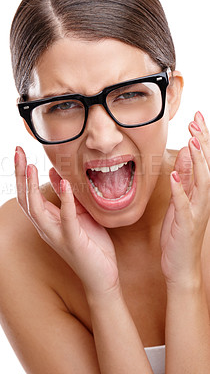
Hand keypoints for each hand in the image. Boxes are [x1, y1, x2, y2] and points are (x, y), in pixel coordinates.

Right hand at [14, 147, 119, 297]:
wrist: (103, 276)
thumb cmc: (91, 245)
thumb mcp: (78, 214)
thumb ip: (66, 196)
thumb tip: (56, 173)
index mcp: (47, 220)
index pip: (27, 194)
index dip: (21, 174)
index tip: (19, 152)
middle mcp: (46, 228)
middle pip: (25, 199)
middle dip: (19, 175)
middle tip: (17, 152)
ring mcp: (57, 235)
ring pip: (36, 210)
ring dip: (31, 187)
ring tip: (30, 166)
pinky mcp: (73, 241)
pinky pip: (66, 219)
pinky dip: (64, 201)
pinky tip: (64, 184)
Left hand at [160, 111, 209, 287]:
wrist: (181, 265)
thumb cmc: (180, 232)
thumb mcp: (182, 200)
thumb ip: (186, 177)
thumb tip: (187, 153)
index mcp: (200, 192)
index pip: (205, 161)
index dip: (203, 139)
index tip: (197, 117)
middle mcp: (203, 199)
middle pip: (208, 166)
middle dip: (203, 143)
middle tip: (196, 121)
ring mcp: (196, 212)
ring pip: (202, 183)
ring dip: (198, 162)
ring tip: (192, 142)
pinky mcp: (186, 225)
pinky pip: (184, 206)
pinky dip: (180, 191)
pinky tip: (175, 178)